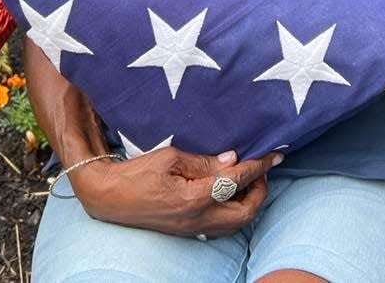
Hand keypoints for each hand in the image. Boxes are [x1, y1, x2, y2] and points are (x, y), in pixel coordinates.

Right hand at [69, 147, 282, 238]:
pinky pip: (222, 226)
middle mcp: (198, 218)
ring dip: (248, 202)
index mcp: (195, 198)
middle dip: (260, 190)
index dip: (260, 166)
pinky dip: (233, 211)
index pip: (238, 181)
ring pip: (236, 223)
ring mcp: (193, 228)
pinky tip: (228, 194)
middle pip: (246, 212)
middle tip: (260, 169)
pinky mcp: (187, 230)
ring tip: (247, 180)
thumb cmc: (136, 173)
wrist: (108, 198)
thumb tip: (232, 159)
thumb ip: (204, 161)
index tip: (275, 154)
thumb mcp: (170, 157)